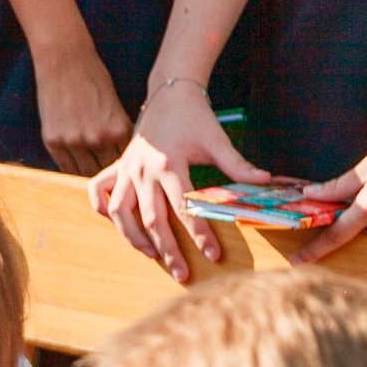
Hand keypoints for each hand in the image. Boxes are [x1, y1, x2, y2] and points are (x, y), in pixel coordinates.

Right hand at [34, 39, 132, 176]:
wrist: (64, 60)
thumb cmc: (93, 77)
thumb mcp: (115, 105)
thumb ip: (117, 132)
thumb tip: (122, 157)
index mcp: (118, 129)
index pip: (125, 162)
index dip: (125, 168)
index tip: (124, 172)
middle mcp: (97, 139)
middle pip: (106, 171)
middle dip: (108, 173)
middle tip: (109, 178)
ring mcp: (73, 141)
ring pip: (85, 172)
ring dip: (89, 172)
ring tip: (93, 173)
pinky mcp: (53, 140)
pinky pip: (65, 167)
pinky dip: (71, 167)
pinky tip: (76, 163)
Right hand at [87, 76, 270, 281]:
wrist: (169, 92)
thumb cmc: (195, 117)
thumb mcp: (217, 140)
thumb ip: (237, 165)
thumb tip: (266, 181)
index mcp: (169, 165)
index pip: (185, 209)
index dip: (200, 234)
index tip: (212, 255)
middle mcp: (143, 171)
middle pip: (152, 220)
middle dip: (168, 250)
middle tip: (182, 274)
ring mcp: (126, 170)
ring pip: (121, 213)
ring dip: (134, 238)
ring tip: (151, 255)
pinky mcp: (117, 167)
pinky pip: (100, 193)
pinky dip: (102, 210)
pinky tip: (117, 224)